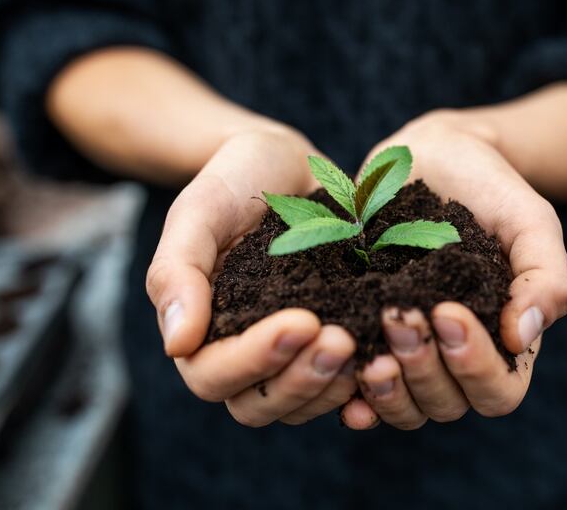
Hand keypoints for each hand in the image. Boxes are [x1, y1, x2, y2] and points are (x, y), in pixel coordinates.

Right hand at [146, 126, 358, 426]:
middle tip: (342, 340)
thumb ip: (177, 272)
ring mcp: (287, 355)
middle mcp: (241, 353)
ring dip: (332, 386)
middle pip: (258, 405)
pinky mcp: (329, 343)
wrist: (284, 162)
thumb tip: (177, 345)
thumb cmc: (233, 180)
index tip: (302, 321)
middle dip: (301, 380)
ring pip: (301, 404)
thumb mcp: (198, 211)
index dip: (255, 360)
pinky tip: (390, 358)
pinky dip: (363, 384)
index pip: (213, 376)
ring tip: (368, 347)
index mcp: (200, 330)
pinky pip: (341, 387)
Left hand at [341, 110, 566, 429]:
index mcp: (505, 344)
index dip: (474, 365)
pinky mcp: (365, 338)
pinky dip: (349, 393)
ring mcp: (409, 354)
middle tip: (398, 314)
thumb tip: (524, 337)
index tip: (448, 311)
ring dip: (386, 388)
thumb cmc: (491, 189)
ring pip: (403, 407)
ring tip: (365, 349)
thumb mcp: (531, 221)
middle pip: (446, 404)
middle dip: (422, 367)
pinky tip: (337, 368)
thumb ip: (546, 277)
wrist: (434, 156)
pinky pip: (357, 391)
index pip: (498, 391)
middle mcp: (456, 360)